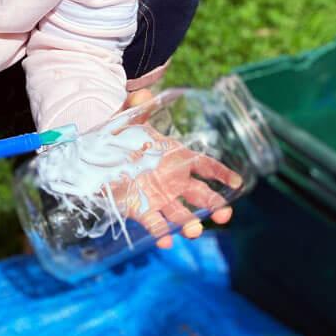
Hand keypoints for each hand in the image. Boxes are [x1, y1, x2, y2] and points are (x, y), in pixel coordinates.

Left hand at [108, 111, 240, 249]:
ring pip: (181, 214)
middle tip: (224, 215)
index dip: (222, 174)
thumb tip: (142, 94)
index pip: (206, 166)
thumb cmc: (122, 137)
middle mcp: (174, 181)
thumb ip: (137, 108)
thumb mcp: (130, 120)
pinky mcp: (142, 210)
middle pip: (201, 195)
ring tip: (194, 231)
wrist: (99, 156)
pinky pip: (155, 224)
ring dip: (190, 224)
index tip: (237, 183)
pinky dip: (161, 234)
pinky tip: (165, 241)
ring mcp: (160, 198)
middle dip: (215, 205)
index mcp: (178, 159)